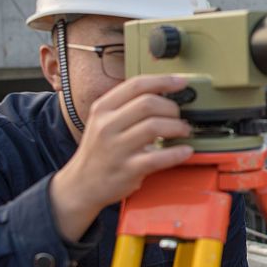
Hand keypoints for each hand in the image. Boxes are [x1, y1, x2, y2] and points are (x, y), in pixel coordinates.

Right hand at [50, 75, 194, 240]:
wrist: (81, 185)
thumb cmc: (99, 151)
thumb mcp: (102, 121)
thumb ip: (127, 106)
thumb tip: (163, 93)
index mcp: (102, 109)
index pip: (136, 85)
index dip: (163, 81)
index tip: (181, 82)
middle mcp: (107, 126)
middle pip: (148, 103)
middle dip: (172, 107)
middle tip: (179, 115)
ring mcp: (116, 148)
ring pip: (154, 126)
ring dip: (177, 127)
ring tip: (183, 131)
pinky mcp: (127, 169)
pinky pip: (158, 157)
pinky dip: (177, 153)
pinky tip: (185, 150)